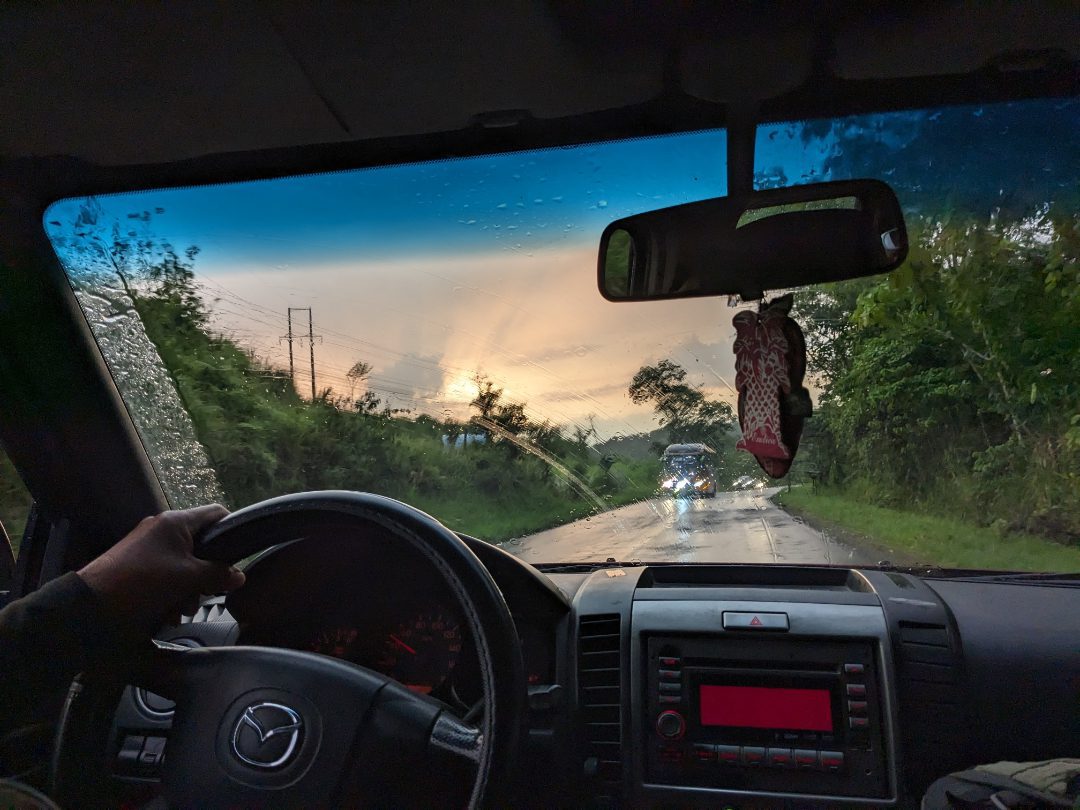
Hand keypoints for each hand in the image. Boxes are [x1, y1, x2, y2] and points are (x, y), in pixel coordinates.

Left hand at [78, 504, 244, 634]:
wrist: (91, 603)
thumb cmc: (143, 581)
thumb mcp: (187, 578)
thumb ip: (217, 574)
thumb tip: (239, 576)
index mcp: (176, 522)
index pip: (216, 513)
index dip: (232, 529)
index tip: (240, 553)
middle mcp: (162, 529)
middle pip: (201, 545)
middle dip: (206, 573)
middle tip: (207, 593)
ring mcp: (148, 546)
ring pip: (184, 564)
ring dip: (188, 589)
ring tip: (181, 610)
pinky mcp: (137, 564)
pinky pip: (165, 574)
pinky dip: (171, 593)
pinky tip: (168, 613)